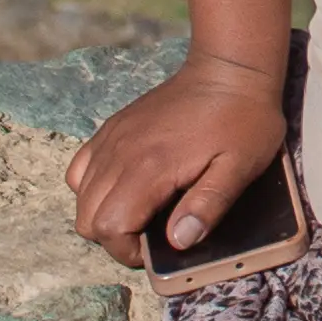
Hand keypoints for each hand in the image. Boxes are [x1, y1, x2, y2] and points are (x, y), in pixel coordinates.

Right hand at [69, 55, 286, 262]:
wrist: (229, 69)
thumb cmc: (241, 120)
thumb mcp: (240, 167)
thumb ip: (208, 205)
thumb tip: (179, 242)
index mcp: (151, 167)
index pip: (109, 227)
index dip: (128, 251)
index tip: (156, 250)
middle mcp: (121, 153)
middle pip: (87, 218)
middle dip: (114, 239)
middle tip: (149, 235)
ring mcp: (112, 138)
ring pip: (80, 196)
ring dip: (104, 215)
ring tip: (140, 213)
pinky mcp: (112, 128)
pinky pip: (81, 168)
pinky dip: (92, 188)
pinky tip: (124, 187)